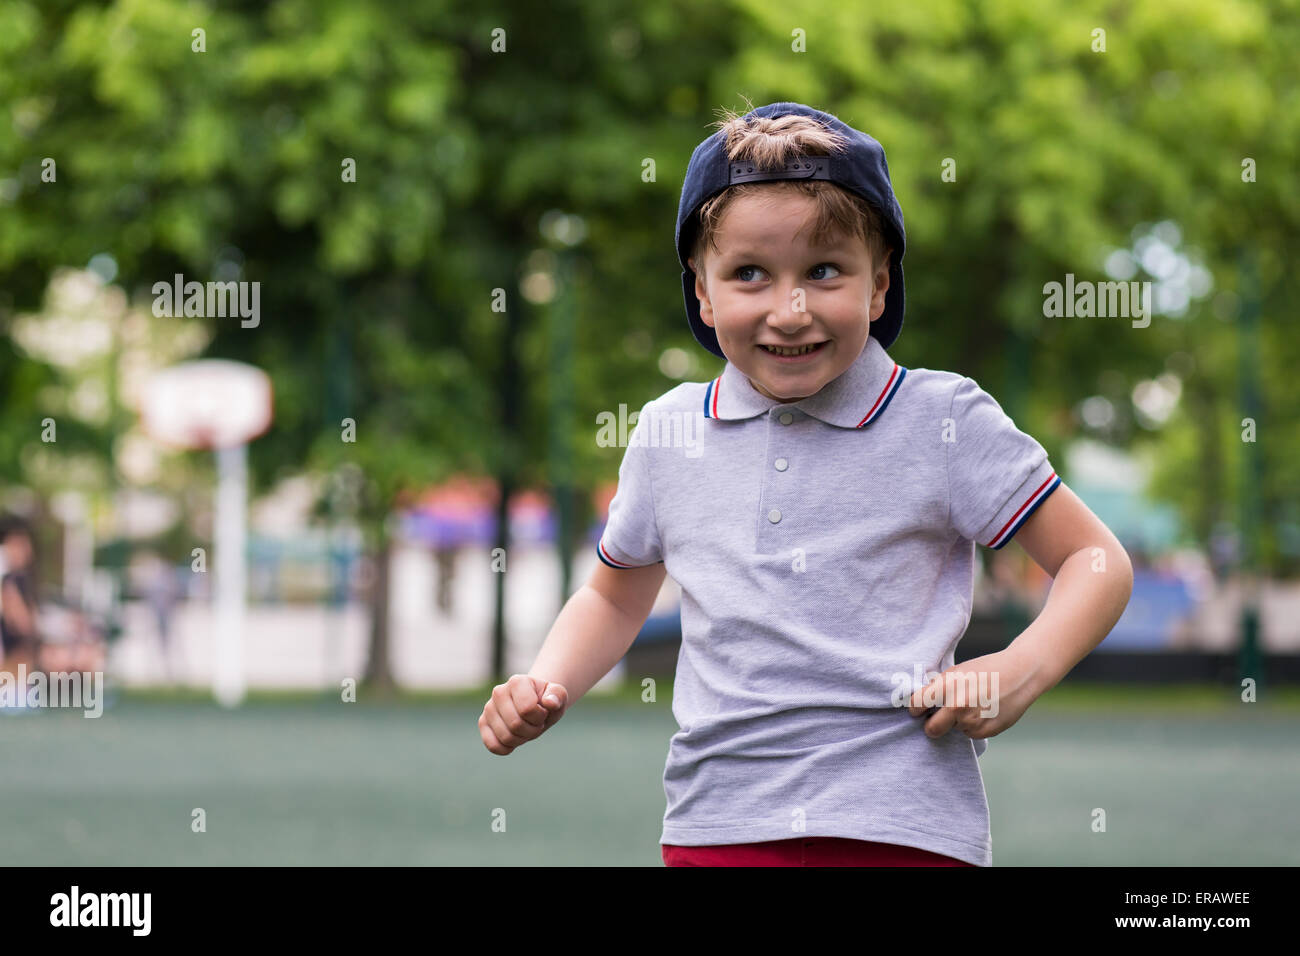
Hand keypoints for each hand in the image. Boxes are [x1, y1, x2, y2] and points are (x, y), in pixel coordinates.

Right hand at [478, 674, 568, 754]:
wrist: (535, 704)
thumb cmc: (547, 700)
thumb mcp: (558, 695)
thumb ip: (558, 696)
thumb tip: (550, 702)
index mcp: (517, 681)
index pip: (527, 709)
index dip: (540, 717)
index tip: (543, 712)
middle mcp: (499, 692)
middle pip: (515, 724)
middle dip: (532, 730)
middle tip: (536, 723)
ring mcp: (489, 708)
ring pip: (505, 737)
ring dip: (522, 739)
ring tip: (526, 728)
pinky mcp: (483, 723)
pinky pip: (492, 745)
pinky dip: (507, 748)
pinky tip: (514, 740)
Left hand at [907, 647, 1040, 739]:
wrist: (1021, 674)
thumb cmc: (985, 670)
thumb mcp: (957, 671)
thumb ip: (938, 688)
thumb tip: (919, 703)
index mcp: (947, 687)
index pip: (916, 706)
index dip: (916, 709)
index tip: (918, 710)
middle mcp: (957, 707)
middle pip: (931, 730)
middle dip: (931, 726)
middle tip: (936, 719)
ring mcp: (972, 721)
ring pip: (953, 730)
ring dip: (957, 722)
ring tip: (974, 704)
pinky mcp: (985, 732)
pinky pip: (970, 733)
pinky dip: (973, 725)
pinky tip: (985, 711)